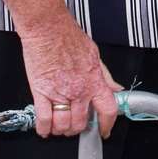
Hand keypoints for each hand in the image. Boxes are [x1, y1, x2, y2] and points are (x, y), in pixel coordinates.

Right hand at [18, 8, 121, 138]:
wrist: (48, 27)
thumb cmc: (69, 37)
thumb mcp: (95, 55)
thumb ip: (105, 76)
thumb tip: (116, 89)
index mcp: (94, 80)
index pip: (108, 110)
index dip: (107, 125)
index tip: (104, 131)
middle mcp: (78, 90)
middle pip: (81, 123)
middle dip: (78, 129)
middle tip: (75, 125)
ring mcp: (59, 93)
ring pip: (63, 125)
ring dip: (61, 129)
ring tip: (59, 125)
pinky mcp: (41, 92)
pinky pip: (44, 119)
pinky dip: (44, 128)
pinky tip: (44, 128)